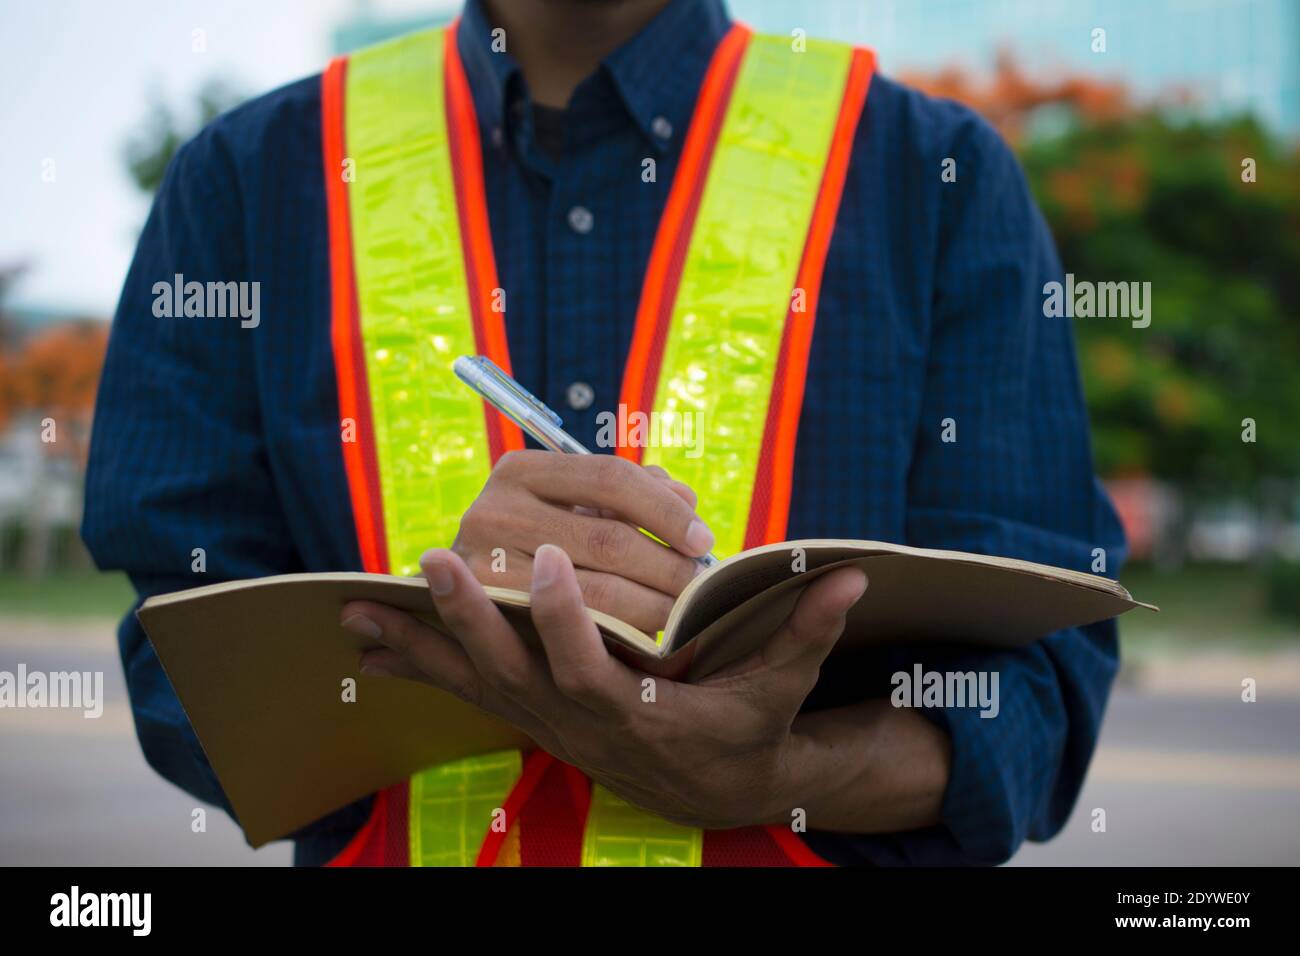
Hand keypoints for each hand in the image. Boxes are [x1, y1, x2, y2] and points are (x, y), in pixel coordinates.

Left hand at [341, 544, 867, 829]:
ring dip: (420, 641)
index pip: (589, 666)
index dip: (564, 617)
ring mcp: (544, 721)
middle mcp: (577, 721)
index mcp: (637, 713)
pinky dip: (415, 665)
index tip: (543, 555)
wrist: (710, 787)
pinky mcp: (528, 712)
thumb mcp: (780, 687)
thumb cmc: (743, 729)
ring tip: (359, 604)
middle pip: (512, 672)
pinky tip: (369, 642)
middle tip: (435, 558)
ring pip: (473, 681)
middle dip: (469, 618)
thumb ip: (807, 632)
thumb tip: (849, 577)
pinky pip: (462, 689)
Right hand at [451, 451, 713, 633]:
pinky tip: (649, 637)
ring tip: (683, 613)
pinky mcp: (492, 620)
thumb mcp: (575, 510)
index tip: (703, 541)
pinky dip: (622, 634)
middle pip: (609, 538)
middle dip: (667, 565)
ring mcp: (483, 567)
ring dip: (653, 604)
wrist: (466, 603)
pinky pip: (578, 631)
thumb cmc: (541, 548)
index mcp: (520, 471)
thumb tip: (687, 501)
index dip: (666, 510)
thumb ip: (633, 496)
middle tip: (701, 587)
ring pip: (598, 592)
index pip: (611, 478)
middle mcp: (493, 511)